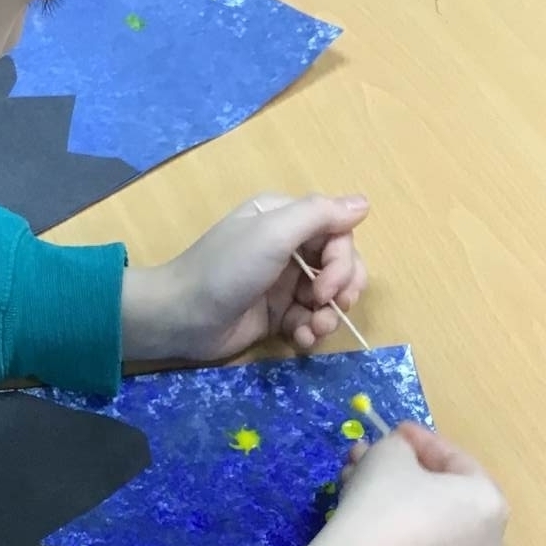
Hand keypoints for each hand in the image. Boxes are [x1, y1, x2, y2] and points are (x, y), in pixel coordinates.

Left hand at [120, 194, 368, 364]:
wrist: (181, 318)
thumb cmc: (225, 270)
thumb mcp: (272, 234)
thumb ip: (318, 215)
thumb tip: (364, 204)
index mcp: (285, 218)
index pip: (338, 233)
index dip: (343, 261)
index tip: (326, 286)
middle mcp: (287, 246)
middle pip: (340, 264)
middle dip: (343, 288)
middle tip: (328, 308)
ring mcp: (282, 282)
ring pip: (329, 296)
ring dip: (330, 315)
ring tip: (315, 331)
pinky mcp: (276, 314)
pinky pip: (310, 319)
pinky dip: (312, 331)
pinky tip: (302, 341)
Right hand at [291, 423, 507, 545]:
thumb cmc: (381, 506)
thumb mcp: (388, 454)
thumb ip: (401, 446)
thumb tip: (400, 455)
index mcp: (489, 504)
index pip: (456, 460)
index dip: (420, 441)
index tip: (392, 431)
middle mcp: (489, 544)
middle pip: (442, 494)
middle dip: (402, 471)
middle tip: (368, 458)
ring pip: (429, 524)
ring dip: (394, 499)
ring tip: (353, 483)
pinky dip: (398, 532)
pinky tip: (362, 519)